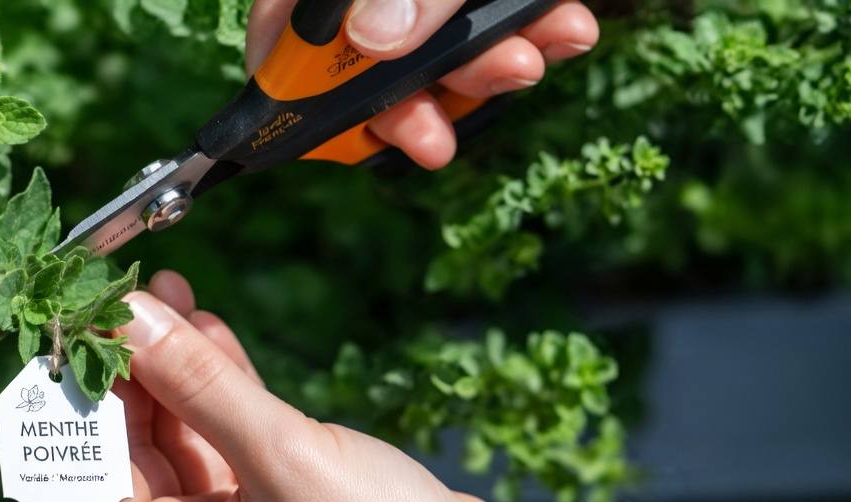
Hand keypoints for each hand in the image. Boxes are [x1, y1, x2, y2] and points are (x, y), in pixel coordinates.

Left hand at [72, 270, 575, 501]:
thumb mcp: (287, 455)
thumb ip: (201, 383)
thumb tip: (128, 318)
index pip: (86, 481)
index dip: (75, 400)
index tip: (76, 324)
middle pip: (128, 458)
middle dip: (129, 371)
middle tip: (126, 296)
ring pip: (175, 443)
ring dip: (173, 371)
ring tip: (165, 295)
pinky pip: (221, 447)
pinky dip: (215, 392)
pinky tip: (206, 330)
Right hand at [245, 0, 599, 168]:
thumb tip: (374, 41)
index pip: (283, 34)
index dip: (287, 92)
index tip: (314, 138)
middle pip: (364, 57)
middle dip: (411, 102)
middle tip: (437, 138)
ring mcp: (431, 0)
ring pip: (442, 49)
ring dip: (485, 72)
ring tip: (529, 65)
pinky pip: (499, 23)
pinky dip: (535, 34)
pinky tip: (567, 32)